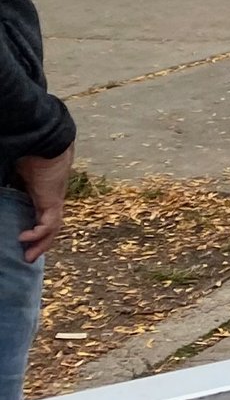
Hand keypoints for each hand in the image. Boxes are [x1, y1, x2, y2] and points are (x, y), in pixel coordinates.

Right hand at [15, 145, 71, 260]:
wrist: (45, 141)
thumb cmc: (28, 152)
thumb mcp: (12, 174)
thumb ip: (6, 183)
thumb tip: (1, 186)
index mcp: (41, 193)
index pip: (41, 215)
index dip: (35, 229)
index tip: (24, 240)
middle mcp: (50, 199)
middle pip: (49, 226)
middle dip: (40, 243)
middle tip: (28, 257)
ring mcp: (53, 200)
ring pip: (52, 229)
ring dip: (41, 244)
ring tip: (28, 257)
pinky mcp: (53, 201)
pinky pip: (49, 223)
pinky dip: (38, 233)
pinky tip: (25, 238)